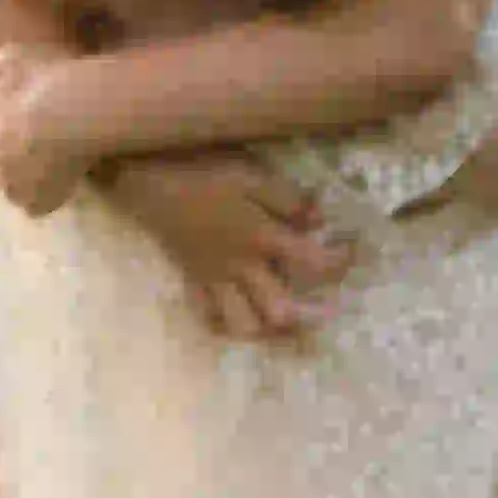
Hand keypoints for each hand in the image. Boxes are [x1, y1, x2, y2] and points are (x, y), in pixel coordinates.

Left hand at [0, 46, 107, 213]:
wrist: (71, 111)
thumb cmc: (45, 81)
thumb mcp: (11, 59)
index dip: (7, 133)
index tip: (27, 128)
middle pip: (0, 163)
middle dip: (16, 158)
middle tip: (46, 147)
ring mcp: (11, 183)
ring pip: (16, 187)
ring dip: (31, 181)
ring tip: (59, 166)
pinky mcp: (34, 202)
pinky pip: (39, 205)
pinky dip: (50, 197)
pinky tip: (67, 182)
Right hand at [111, 148, 352, 343]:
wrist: (145, 178)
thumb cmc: (200, 168)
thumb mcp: (251, 173)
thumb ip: (287, 199)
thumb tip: (319, 220)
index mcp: (261, 238)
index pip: (313, 263)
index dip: (341, 261)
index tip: (352, 249)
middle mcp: (240, 268)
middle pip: (278, 313)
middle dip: (307, 317)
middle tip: (326, 308)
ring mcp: (213, 278)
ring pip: (242, 325)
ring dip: (267, 329)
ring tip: (284, 318)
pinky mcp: (191, 278)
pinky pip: (208, 315)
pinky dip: (225, 322)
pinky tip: (238, 314)